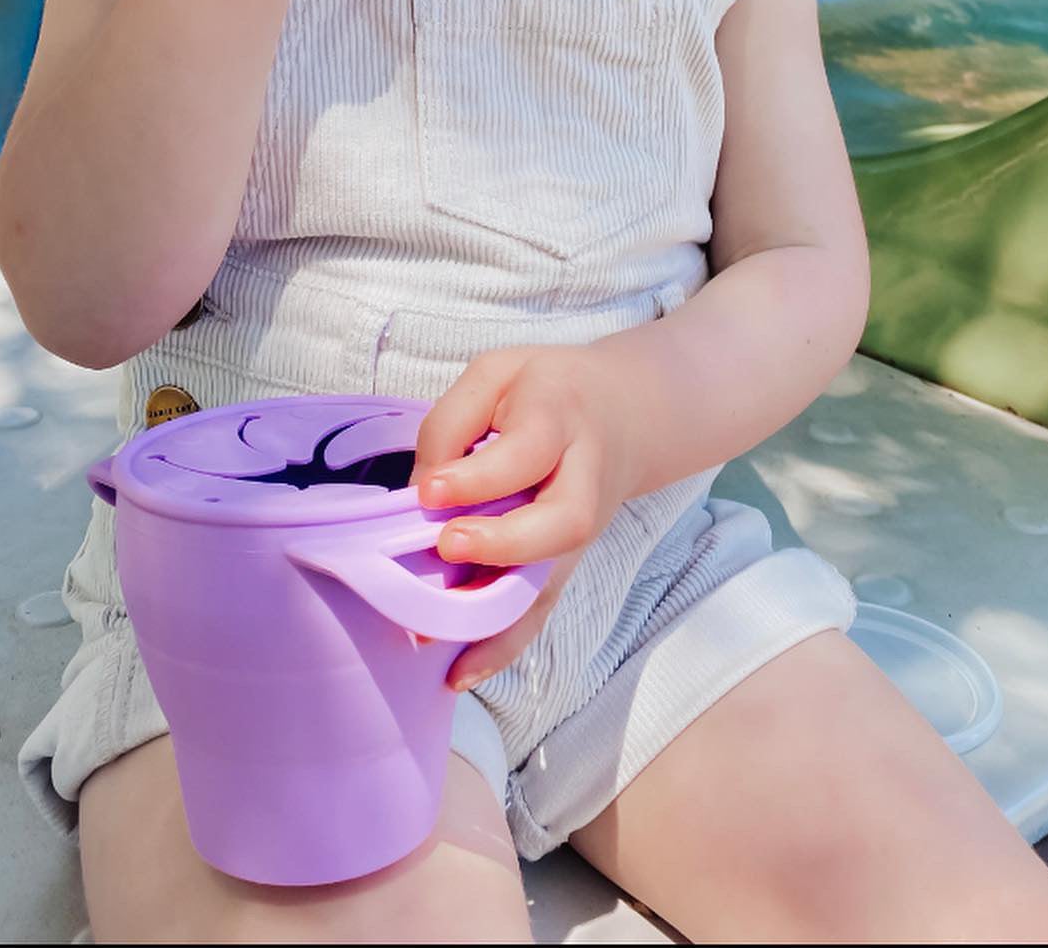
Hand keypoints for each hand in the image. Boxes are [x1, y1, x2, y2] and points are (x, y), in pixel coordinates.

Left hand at [410, 345, 637, 690]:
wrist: (627, 412)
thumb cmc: (545, 388)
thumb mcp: (498, 373)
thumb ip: (454, 421)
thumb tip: (420, 491)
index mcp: (560, 419)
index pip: (525, 453)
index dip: (478, 476)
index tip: (428, 491)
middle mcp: (581, 480)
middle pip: (562, 522)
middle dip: (504, 543)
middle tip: (446, 545)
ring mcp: (580, 530)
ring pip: (554, 579)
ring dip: (497, 616)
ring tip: (434, 638)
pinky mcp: (567, 561)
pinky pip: (542, 608)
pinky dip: (504, 646)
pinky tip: (461, 672)